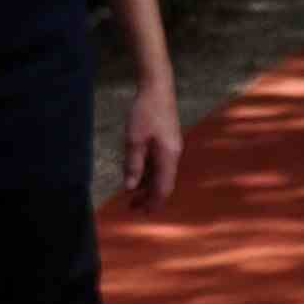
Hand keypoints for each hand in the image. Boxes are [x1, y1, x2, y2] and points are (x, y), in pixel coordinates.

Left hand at [122, 78, 183, 208]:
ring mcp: (171, 148)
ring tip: (132, 196)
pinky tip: (137, 177)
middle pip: (163, 183)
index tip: (142, 214)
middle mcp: (173, 154)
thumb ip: (133, 165)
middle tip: (132, 209)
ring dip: (147, 186)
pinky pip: (158, 164)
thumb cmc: (145, 112)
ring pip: (160, 174)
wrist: (157, 88)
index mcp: (168, 156)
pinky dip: (148, 173)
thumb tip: (130, 188)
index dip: (153, 203)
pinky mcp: (166, 142)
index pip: (163, 188)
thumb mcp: (134, 140)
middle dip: (149, 197)